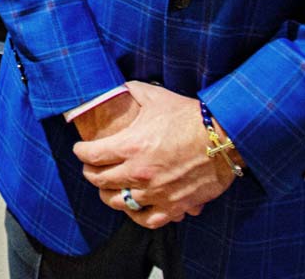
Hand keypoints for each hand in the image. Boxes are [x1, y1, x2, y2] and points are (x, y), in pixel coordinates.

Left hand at [72, 81, 238, 228]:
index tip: (80, 149)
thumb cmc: (190, 116)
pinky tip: (132, 206)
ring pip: (117, 202)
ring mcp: (155, 192)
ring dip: (108, 194)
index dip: (80, 152)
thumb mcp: (157, 97)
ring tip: (108, 187)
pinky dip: (135, 214)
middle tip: (91, 167)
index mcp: (130, 145)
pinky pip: (146, 219)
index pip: (90, 155)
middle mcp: (138, 172)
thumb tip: (119, 86)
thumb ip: (132, 90)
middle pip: (99, 180)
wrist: (224, 138)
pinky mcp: (173, 206)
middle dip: (90, 172)